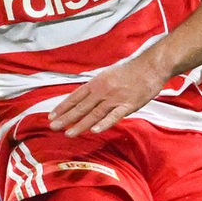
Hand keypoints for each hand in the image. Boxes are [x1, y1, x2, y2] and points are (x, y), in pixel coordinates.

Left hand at [48, 52, 168, 137]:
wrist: (150, 67)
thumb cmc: (130, 70)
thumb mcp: (108, 74)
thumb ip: (98, 87)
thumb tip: (86, 98)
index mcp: (96, 83)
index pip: (75, 97)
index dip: (63, 107)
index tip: (51, 116)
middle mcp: (102, 91)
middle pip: (81, 107)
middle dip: (66, 118)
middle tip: (53, 127)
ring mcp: (115, 98)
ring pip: (94, 113)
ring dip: (80, 124)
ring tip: (68, 133)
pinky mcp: (128, 105)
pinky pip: (114, 116)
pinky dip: (104, 123)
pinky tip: (95, 130)